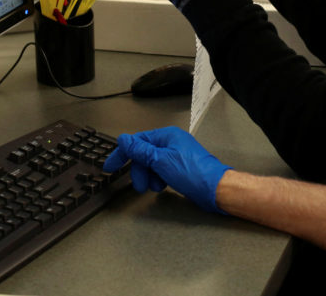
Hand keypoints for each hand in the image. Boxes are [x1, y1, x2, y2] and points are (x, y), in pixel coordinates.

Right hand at [103, 127, 230, 213]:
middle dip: (140, 170)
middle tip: (140, 185)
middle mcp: (171, 143)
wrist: (215, 189)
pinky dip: (158, 179)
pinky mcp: (180, 168)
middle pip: (144, 154)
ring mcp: (176, 155)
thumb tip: (123, 139)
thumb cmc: (192, 173)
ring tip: (156, 187)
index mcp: (167, 136)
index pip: (137, 141)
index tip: (110, 167)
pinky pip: (161, 171)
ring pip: (152, 165)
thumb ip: (140, 150)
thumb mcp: (161, 161)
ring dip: (149, 177)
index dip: (122, 154)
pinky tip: (163, 186)